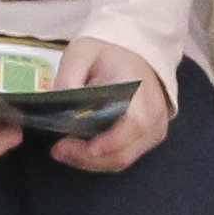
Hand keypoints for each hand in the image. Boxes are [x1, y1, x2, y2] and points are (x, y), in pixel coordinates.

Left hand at [45, 36, 172, 174]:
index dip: (106, 142)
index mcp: (139, 89)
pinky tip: (83, 150)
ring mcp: (155, 128)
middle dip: (87, 158)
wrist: (133, 52)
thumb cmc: (106, 53)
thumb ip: (68, 78)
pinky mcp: (152, 137)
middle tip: (59, 150)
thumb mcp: (80, 54)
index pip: (132, 124)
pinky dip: (103, 159)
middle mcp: (154, 113)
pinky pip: (127, 156)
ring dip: (92, 162)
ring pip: (123, 159)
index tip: (74, 145)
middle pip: (123, 151)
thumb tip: (58, 108)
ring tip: (65, 151)